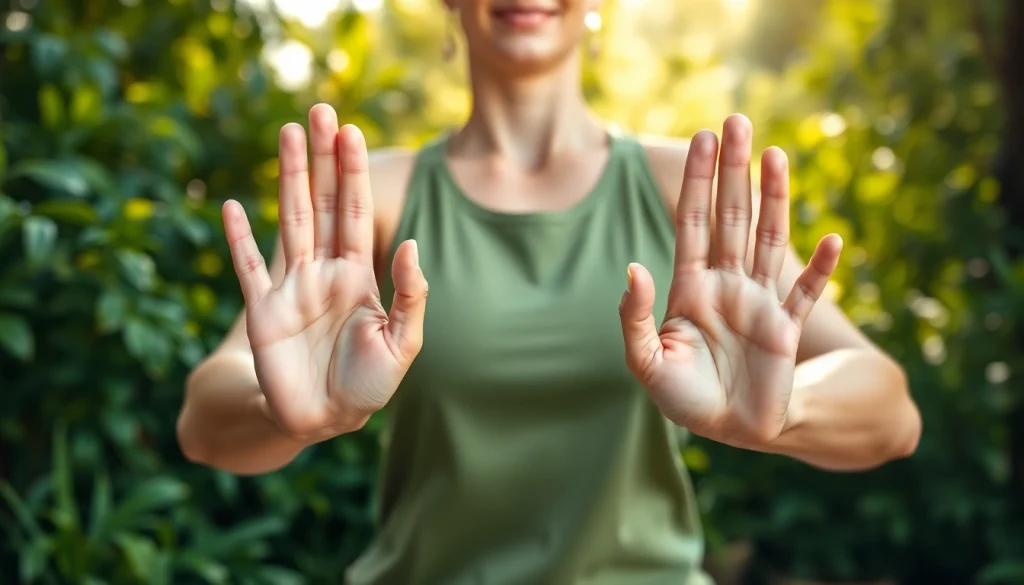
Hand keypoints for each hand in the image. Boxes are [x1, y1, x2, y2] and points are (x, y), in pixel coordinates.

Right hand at [222, 105, 427, 442]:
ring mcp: (291, 287)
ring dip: (288, 178)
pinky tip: (231, 205)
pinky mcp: (263, 312)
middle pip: (324, 202)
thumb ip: (410, 295)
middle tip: (320, 110)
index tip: (351, 132)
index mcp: (359, 276)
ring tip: (287, 134)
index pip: (357, 213)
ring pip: (290, 220)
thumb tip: (410, 243)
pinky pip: (249, 268)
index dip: (354, 173)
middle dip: (323, 158)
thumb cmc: (368, 385)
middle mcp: (324, 271)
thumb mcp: (402, 344)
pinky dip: (240, 238)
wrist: (326, 420)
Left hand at [619, 115, 841, 445]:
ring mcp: (759, 301)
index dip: (697, 181)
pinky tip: (832, 240)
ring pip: (769, 238)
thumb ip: (633, 316)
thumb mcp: (645, 361)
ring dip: (774, 197)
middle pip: (731, 215)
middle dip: (733, 170)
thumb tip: (635, 267)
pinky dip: (821, 270)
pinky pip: (806, 294)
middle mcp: (727, 283)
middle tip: (736, 120)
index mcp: (691, 286)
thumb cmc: (683, 396)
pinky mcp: (786, 329)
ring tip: (774, 152)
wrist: (727, 427)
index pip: (693, 221)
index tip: (701, 138)